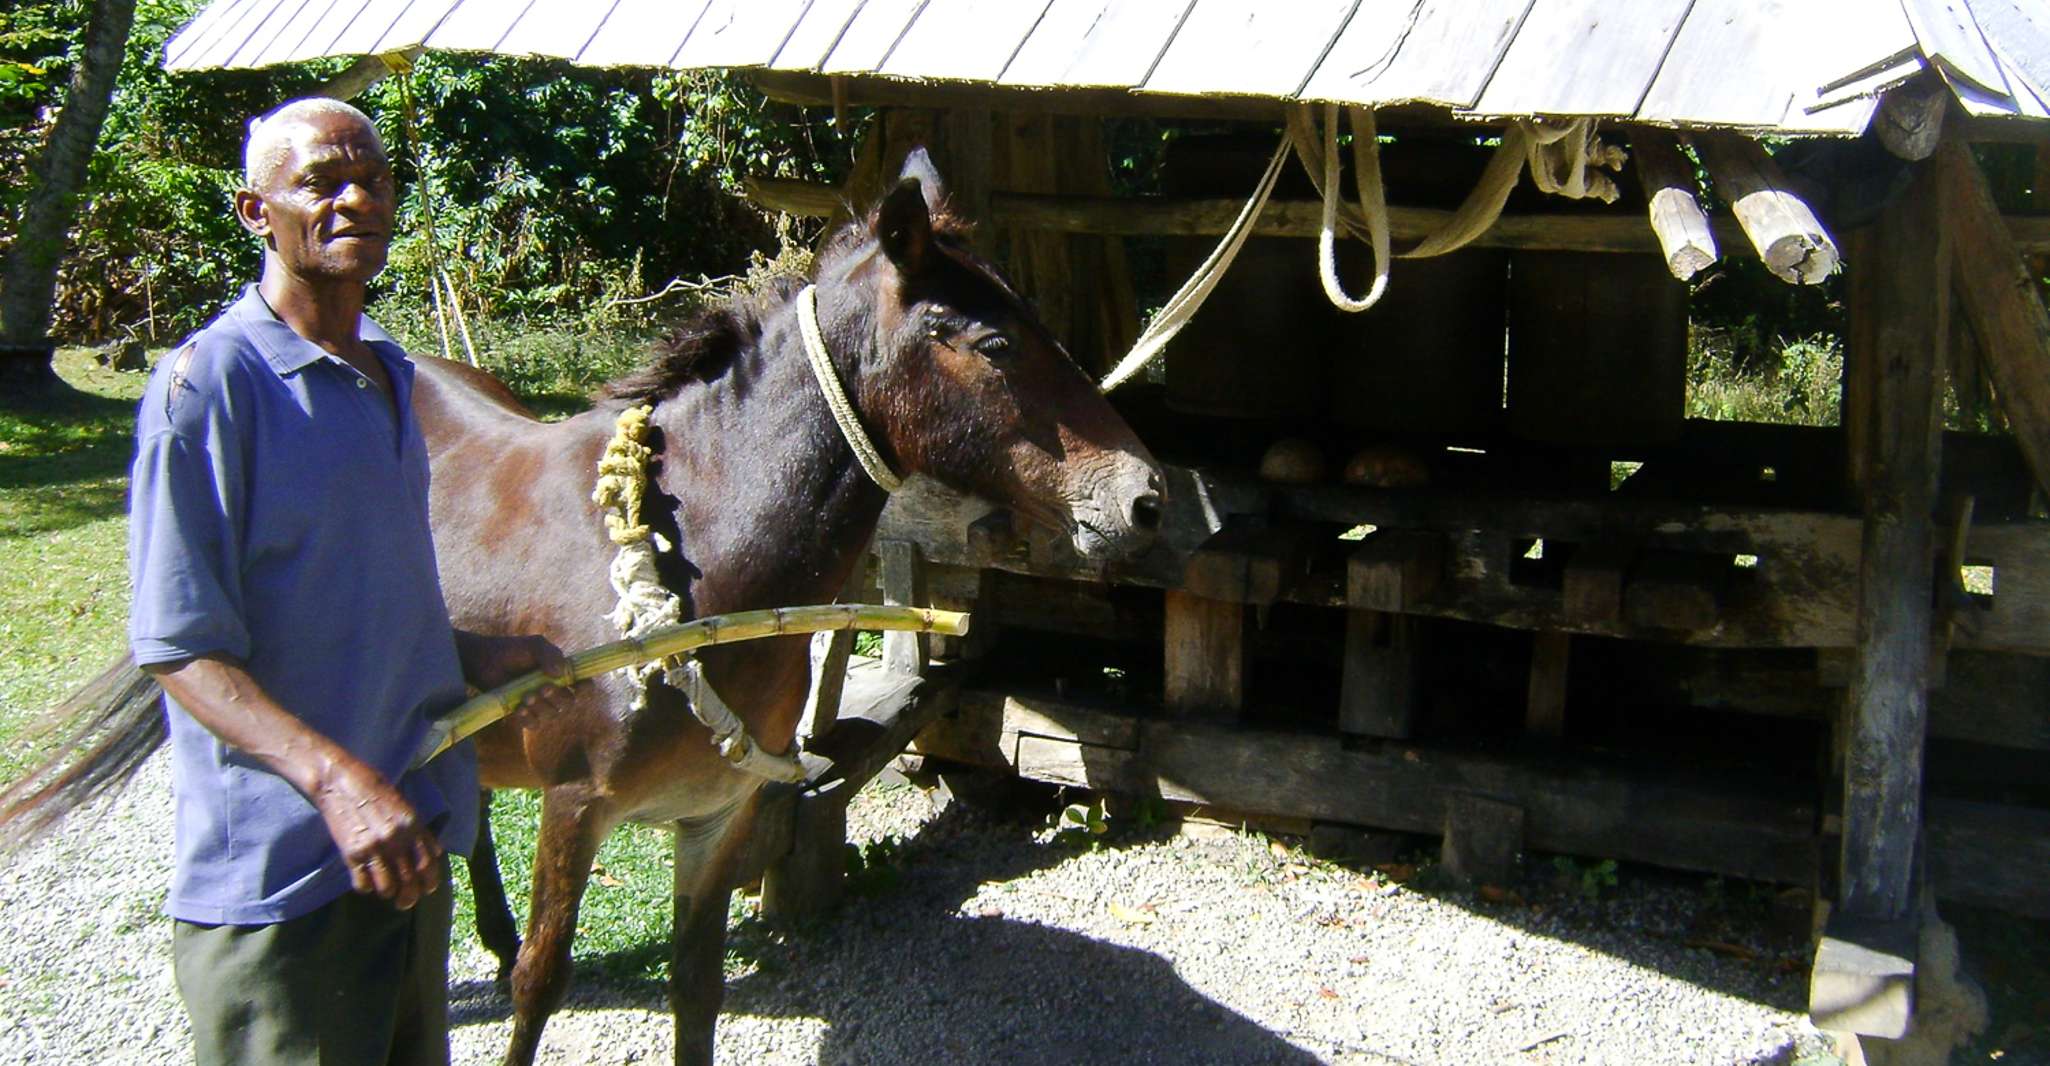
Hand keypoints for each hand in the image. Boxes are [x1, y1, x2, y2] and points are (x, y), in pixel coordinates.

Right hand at [310, 753, 441, 908]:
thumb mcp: (406, 806)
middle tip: (406, 902)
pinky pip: (362, 884)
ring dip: (388, 892)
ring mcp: (373, 848)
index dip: (429, 881)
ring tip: (386, 890)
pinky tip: (365, 880)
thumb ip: (421, 831)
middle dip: (410, 897)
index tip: (426, 889)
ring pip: (387, 887)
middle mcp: (395, 839)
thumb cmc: (375, 790)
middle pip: (409, 880)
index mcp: (412, 826)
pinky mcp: (351, 854)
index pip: (428, 863)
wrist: (340, 782)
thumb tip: (436, 852)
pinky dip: (365, 887)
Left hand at [455, 630, 578, 715]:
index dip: (586, 689)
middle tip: (542, 687)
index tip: (578, 687)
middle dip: (557, 697)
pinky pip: (534, 725)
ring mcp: (539, 704)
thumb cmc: (511, 650)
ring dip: (541, 707)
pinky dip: (528, 719)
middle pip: (569, 703)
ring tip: (525, 696)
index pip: (584, 686)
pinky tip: (518, 709)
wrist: (485, 661)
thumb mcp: (534, 646)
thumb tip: (561, 673)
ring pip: (552, 715)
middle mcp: (554, 691)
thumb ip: (550, 654)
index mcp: (562, 674)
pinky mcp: (524, 714)